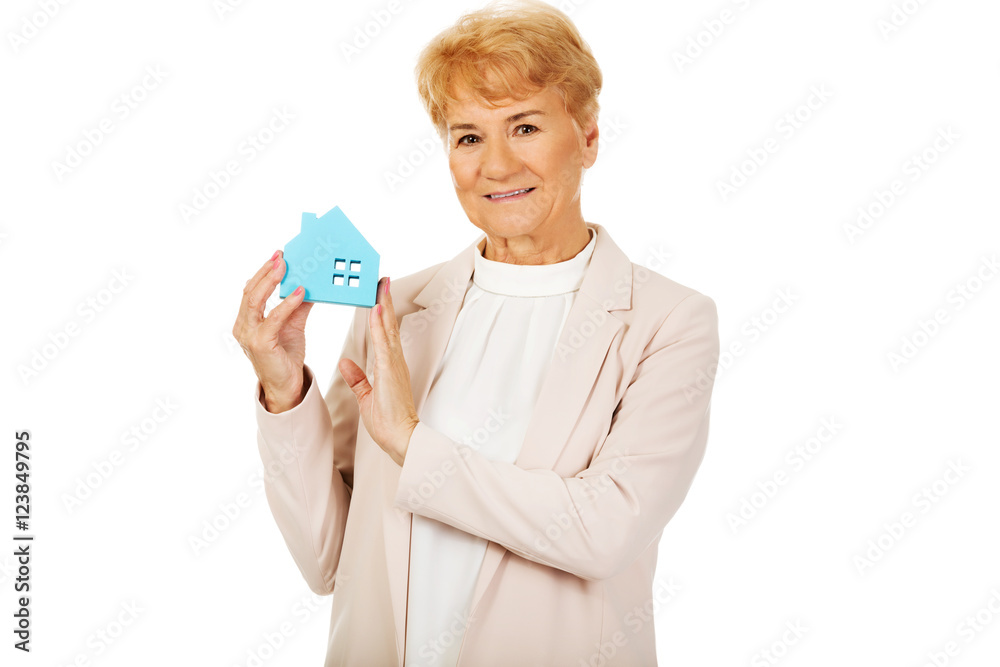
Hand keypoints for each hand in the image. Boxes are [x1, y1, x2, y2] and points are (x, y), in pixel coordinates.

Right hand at [232, 250, 314, 412]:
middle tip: (281, 256)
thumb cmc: (286, 356)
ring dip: (270, 281)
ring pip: (255, 301)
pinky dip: (286, 304)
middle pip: (250, 291)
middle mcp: (243, 326)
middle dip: (266, 271)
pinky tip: (300, 293)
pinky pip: (273, 319)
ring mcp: (248, 335)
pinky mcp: (260, 344)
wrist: (287, 386)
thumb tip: (309, 283)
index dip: (263, 271)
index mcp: (247, 320)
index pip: (251, 290)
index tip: (278, 256)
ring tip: (285, 267)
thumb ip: (297, 305)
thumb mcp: (293, 325)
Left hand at [339, 276, 418, 465]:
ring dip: (383, 305)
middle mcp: (394, 360)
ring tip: (380, 284)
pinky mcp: (390, 371)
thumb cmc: (388, 421)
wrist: (401, 438)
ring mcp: (394, 364)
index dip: (380, 313)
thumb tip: (345, 363)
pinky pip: (383, 343)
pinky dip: (379, 325)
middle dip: (384, 301)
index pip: (383, 333)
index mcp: (388, 366)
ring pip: (387, 328)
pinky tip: (375, 310)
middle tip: (381, 279)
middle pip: (388, 325)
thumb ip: (357, 378)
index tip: (377, 294)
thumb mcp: (366, 397)